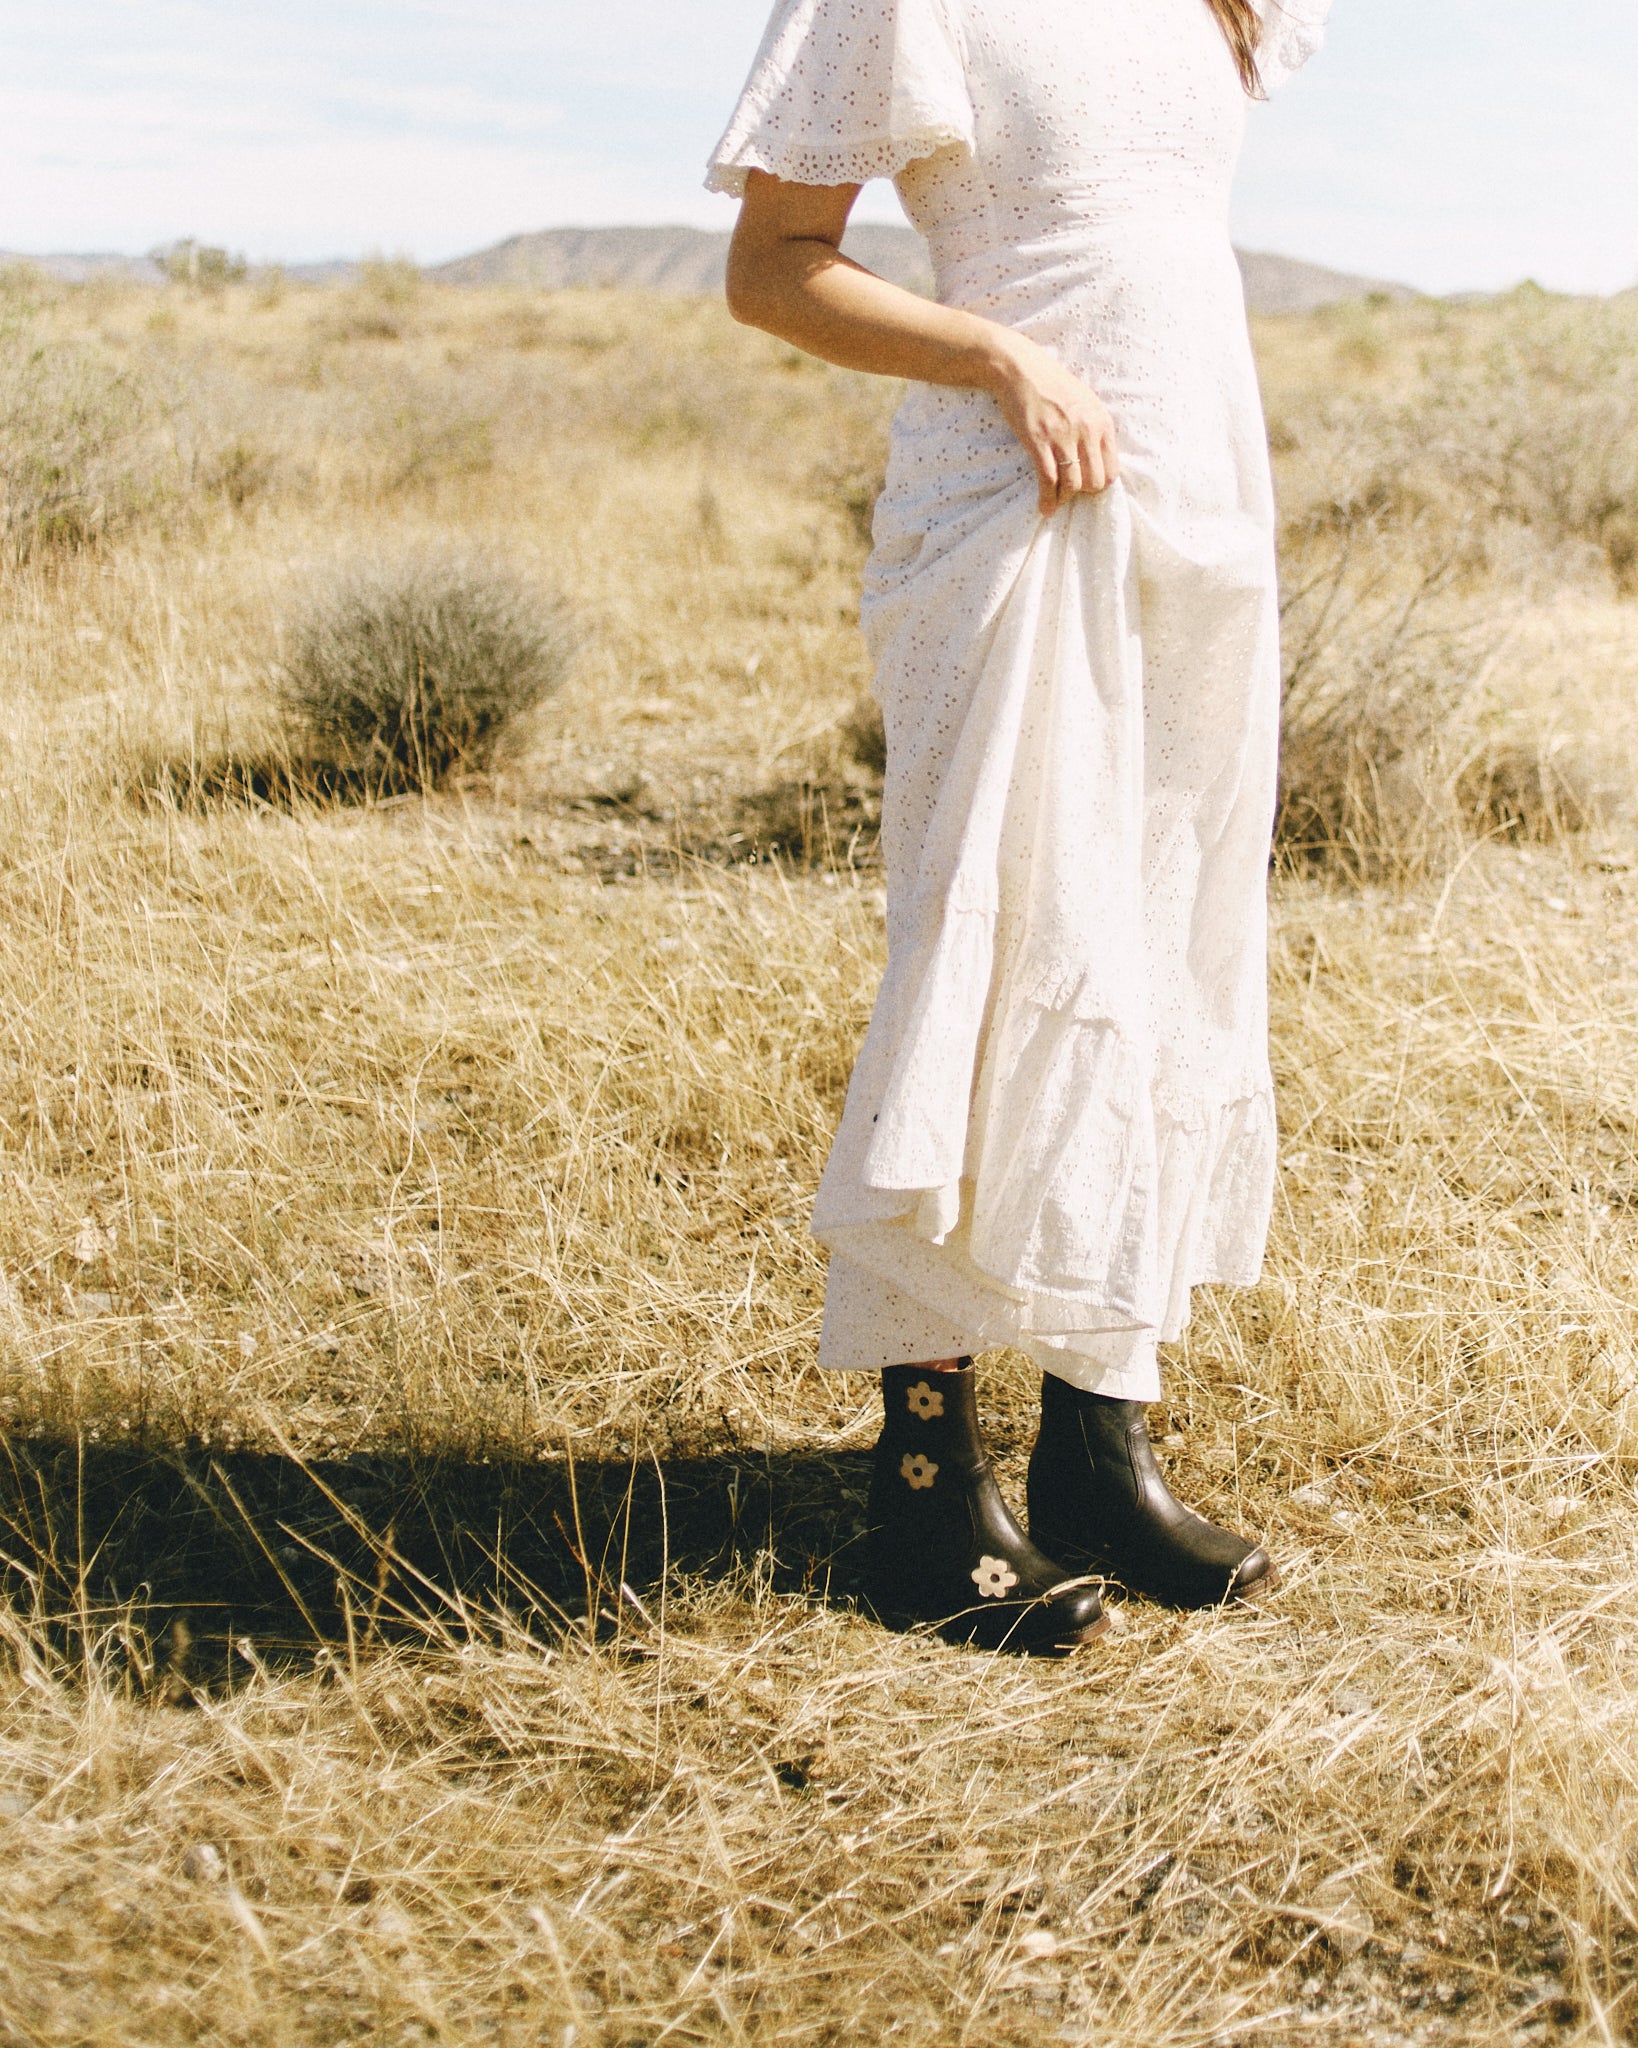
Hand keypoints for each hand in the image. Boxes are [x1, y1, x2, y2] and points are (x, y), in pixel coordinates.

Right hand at [987, 331, 1120, 515]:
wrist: (1020, 368)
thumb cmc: (1050, 384)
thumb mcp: (1084, 401)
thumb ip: (1093, 427)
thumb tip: (1095, 459)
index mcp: (1102, 421)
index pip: (1112, 469)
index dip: (1099, 483)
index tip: (1085, 486)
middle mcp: (1087, 430)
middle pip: (1095, 481)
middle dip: (1082, 493)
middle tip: (1069, 493)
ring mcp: (1063, 436)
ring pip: (1074, 485)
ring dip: (1064, 499)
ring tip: (1055, 501)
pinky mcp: (1039, 441)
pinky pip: (1049, 480)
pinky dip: (1047, 499)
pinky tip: (1043, 507)